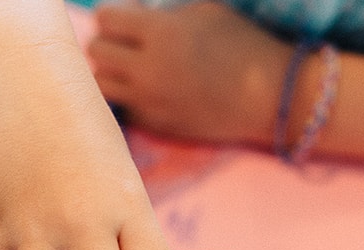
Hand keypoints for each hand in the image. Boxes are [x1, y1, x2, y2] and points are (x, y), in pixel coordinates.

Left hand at [88, 1, 288, 147]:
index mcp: (160, 33)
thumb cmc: (241, 45)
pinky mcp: (154, 125)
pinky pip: (122, 107)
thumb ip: (161, 14)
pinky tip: (144, 90)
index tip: (123, 18)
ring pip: (101, 84)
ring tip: (127, 67)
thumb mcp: (203, 11)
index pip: (106, 19)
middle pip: (96, 51)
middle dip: (106, 41)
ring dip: (109, 72)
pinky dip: (126, 97)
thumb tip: (131, 13)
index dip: (112, 16)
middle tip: (123, 42)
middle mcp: (147, 70)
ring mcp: (148, 102)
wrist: (267, 97)